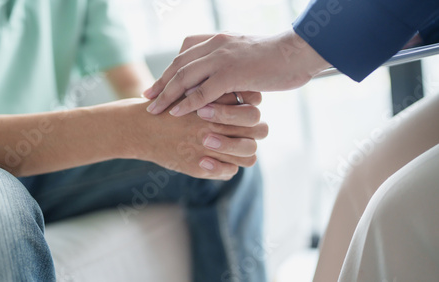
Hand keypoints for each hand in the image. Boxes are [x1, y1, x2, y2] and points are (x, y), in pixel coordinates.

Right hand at [123, 98, 267, 179]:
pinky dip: (226, 167)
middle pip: (260, 130)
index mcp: (218, 104)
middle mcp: (218, 125)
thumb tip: (250, 98)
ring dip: (243, 152)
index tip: (241, 113)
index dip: (251, 112)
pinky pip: (230, 171)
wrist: (139, 127)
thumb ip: (220, 95)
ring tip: (229, 149)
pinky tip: (212, 160)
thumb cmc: (167, 107)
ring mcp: (209, 147)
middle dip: (255, 132)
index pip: (254, 109)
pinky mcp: (200, 167)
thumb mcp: (193, 91)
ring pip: (249, 154)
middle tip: (243, 133)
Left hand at [144, 29, 329, 115]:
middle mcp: (215, 46)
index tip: (157, 85)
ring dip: (166, 94)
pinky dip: (186, 103)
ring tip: (153, 110)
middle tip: (146, 98)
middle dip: (160, 83)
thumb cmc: (275, 59)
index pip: (184, 54)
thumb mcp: (245, 55)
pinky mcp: (232, 73)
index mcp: (217, 41)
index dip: (168, 71)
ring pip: (185, 77)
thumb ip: (228, 62)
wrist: (297, 53)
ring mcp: (222, 59)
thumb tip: (219, 77)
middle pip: (178, 65)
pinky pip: (202, 92)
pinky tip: (176, 113)